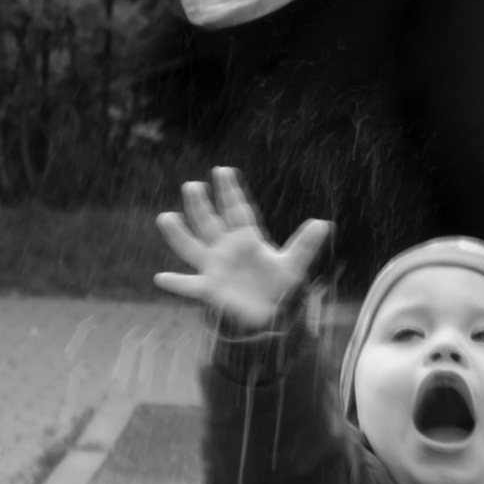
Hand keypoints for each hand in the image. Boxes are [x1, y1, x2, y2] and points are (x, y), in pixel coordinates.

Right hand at [153, 169, 331, 327]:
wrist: (269, 313)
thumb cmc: (279, 285)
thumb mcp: (294, 265)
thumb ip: (305, 245)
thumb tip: (323, 223)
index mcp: (247, 239)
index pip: (237, 210)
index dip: (231, 191)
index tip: (223, 170)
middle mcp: (226, 249)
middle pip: (211, 223)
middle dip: (201, 205)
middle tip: (192, 185)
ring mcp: (215, 267)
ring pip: (192, 247)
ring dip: (179, 233)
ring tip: (166, 217)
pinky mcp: (210, 289)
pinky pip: (190, 286)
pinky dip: (176, 284)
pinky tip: (160, 279)